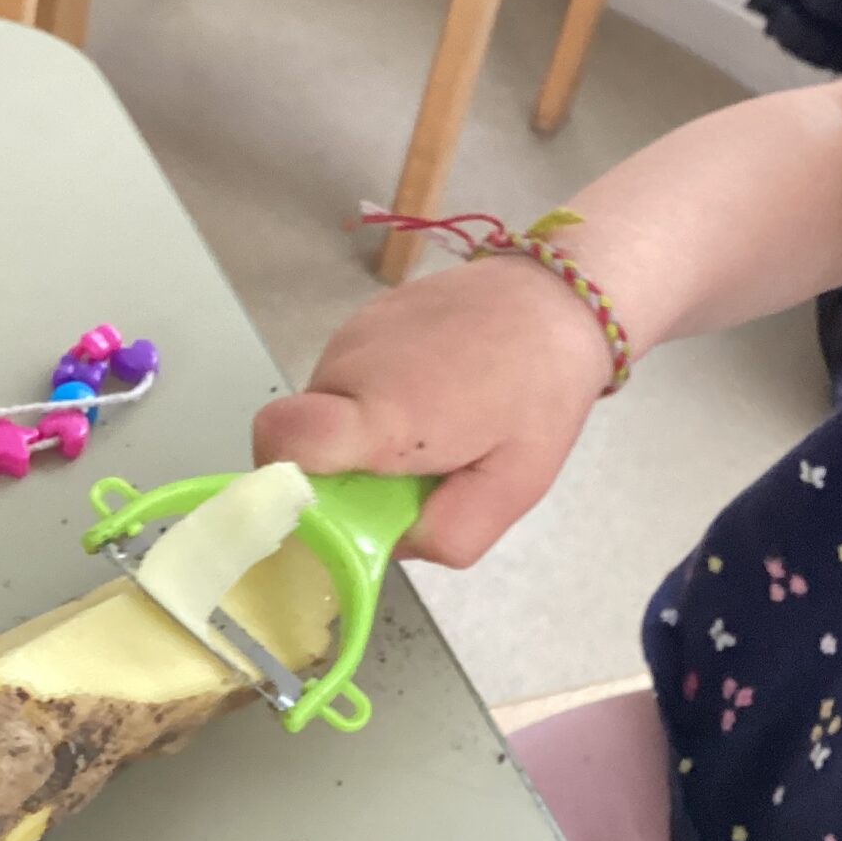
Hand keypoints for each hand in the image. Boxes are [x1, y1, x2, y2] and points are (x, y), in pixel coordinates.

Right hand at [254, 256, 615, 566]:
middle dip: (348, 471)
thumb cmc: (540, 393)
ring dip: (368, 431)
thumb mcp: (513, 488)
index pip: (281, 440)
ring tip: (439, 422)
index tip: (335, 504)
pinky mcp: (367, 314)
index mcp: (383, 413)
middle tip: (418, 470)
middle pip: (305, 439)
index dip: (288, 482)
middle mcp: (350, 365)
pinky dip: (379, 393)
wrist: (559, 298)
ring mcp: (353, 332)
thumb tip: (390, 542)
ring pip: (328, 407)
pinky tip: (436, 386)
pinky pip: (350, 375)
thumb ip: (447, 534)